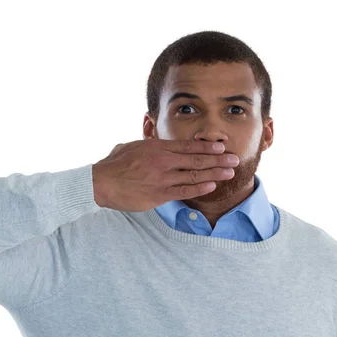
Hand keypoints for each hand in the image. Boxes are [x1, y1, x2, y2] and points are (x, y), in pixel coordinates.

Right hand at [92, 139, 238, 211]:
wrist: (102, 182)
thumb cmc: (114, 164)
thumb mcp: (132, 146)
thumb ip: (149, 145)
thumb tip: (158, 142)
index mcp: (158, 148)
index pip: (189, 146)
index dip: (207, 147)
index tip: (221, 147)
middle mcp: (164, 161)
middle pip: (197, 159)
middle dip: (219, 159)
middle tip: (235, 158)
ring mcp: (163, 178)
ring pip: (195, 175)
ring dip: (215, 173)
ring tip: (230, 172)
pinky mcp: (159, 194)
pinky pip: (184, 191)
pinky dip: (200, 188)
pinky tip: (212, 186)